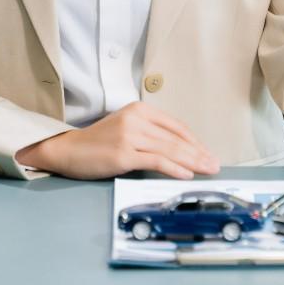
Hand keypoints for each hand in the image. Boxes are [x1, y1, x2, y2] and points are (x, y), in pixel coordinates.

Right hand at [15, 102, 219, 179]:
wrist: (69, 150)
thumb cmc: (98, 143)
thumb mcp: (127, 129)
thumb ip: (150, 134)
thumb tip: (181, 151)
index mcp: (139, 110)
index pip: (175, 126)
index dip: (195, 142)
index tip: (207, 154)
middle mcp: (136, 119)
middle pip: (175, 139)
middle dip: (199, 154)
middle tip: (215, 165)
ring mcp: (129, 135)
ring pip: (169, 150)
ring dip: (193, 162)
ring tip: (207, 170)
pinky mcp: (123, 153)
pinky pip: (156, 161)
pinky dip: (174, 169)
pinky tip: (186, 174)